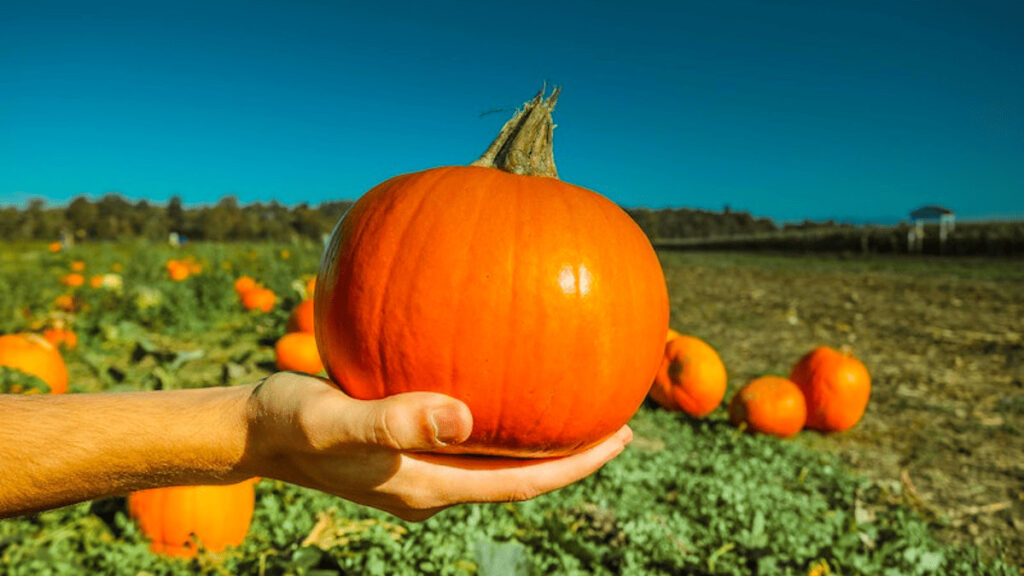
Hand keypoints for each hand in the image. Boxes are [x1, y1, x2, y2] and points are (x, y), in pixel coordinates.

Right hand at [243, 372, 632, 520]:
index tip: (621, 435)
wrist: (252, 430)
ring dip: (535, 432)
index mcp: (427, 486)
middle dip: (569, 451)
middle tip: (616, 416)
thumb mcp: (336, 421)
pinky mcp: (405, 443)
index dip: (574, 464)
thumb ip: (395, 421)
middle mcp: (431, 482)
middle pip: (518, 472)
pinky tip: (500, 372)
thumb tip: (464, 418)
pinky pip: (464, 432)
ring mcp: (418, 467)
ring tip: (573, 398)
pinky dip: (495, 411)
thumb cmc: (289, 424)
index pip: (520, 482)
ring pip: (494, 454)